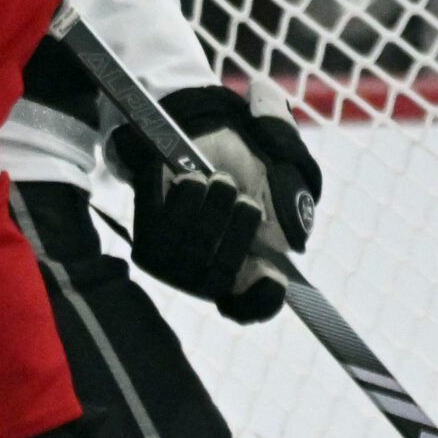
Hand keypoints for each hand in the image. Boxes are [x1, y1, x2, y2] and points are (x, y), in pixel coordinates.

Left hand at [114, 81, 321, 323]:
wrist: (198, 130)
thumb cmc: (243, 158)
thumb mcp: (281, 174)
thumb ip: (291, 204)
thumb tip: (286, 246)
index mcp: (243, 269)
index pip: (250, 306)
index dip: (261, 300)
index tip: (273, 280)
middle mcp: (205, 276)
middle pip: (225, 273)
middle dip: (240, 225)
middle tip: (240, 194)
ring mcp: (173, 266)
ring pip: (198, 248)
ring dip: (215, 202)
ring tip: (216, 180)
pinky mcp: (146, 244)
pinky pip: (171, 225)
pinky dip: (188, 195)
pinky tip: (190, 179)